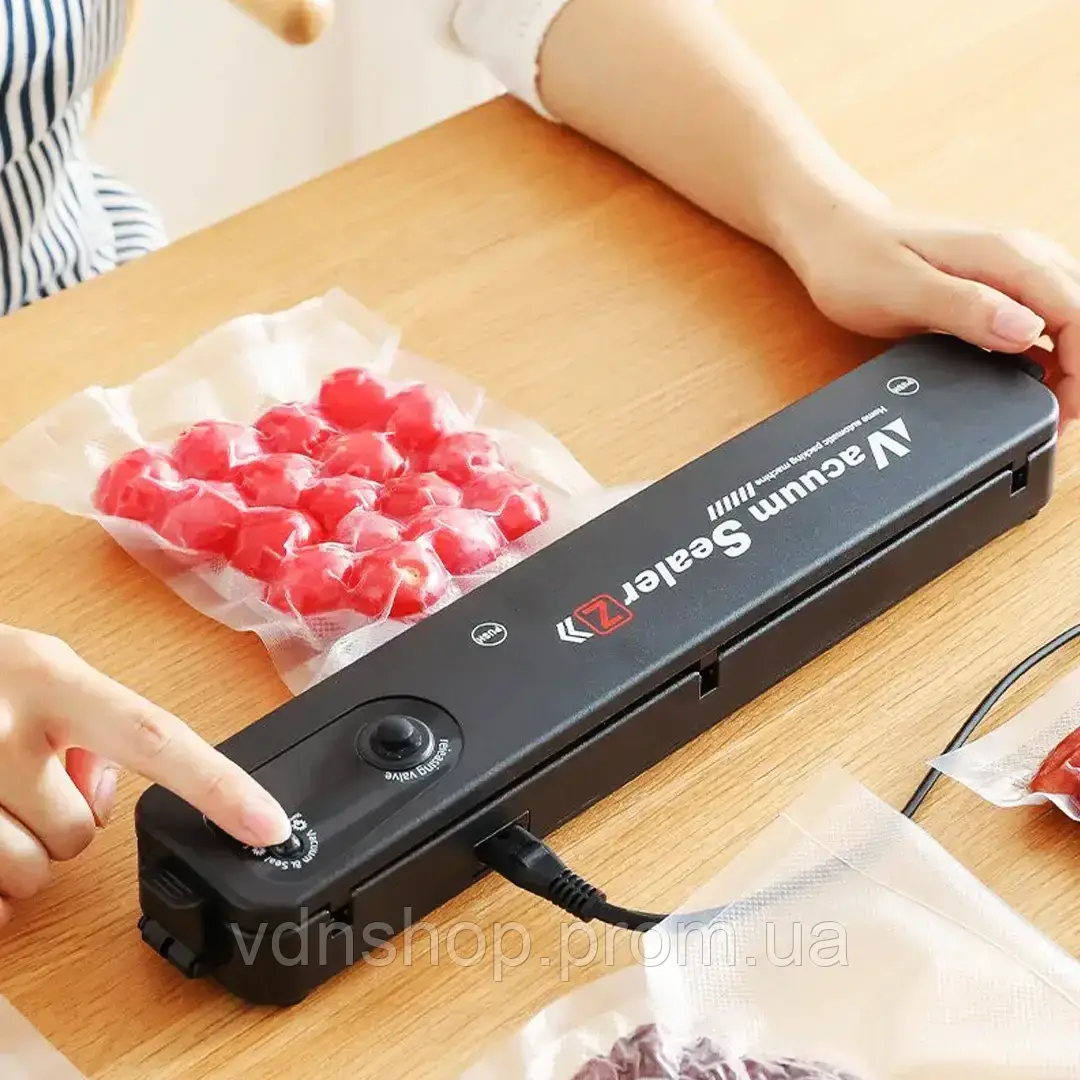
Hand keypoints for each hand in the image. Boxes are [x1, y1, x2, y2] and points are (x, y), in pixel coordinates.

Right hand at [0, 624, 291, 926]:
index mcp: (50, 680)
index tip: (271, 826)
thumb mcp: (32, 666)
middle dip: (57, 820)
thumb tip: (104, 791)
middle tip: (17, 780)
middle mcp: (1, 730)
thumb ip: (85, 717)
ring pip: (24, 875)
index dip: (219, 786)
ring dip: (12, 856)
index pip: (156, 738)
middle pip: (77, 833)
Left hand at [784, 197, 1079, 423]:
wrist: (831, 237)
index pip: (1077, 313)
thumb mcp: (902, 291)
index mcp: (1006, 257)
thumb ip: (965, 308)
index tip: (1065, 411)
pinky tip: (1031, 380)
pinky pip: (1041, 317)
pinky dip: (1048, 351)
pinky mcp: (995, 285)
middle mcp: (1019, 257)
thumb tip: (1025, 331)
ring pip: (1068, 316)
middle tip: (1060, 418)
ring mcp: (1010, 269)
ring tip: (1051, 406)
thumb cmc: (855, 261)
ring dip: (1070, 361)